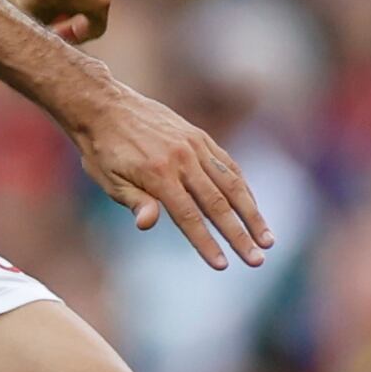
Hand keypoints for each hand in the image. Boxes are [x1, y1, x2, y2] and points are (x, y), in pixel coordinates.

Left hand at [68, 80, 271, 270]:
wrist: (104, 106)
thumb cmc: (103, 151)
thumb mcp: (109, 181)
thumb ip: (134, 202)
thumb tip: (148, 224)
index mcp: (158, 174)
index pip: (188, 216)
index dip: (206, 243)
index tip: (223, 265)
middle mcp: (182, 158)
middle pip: (218, 204)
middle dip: (239, 235)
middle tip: (257, 260)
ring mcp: (194, 145)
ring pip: (231, 183)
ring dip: (252, 213)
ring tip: (267, 238)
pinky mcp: (199, 137)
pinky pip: (227, 164)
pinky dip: (243, 187)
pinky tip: (253, 207)